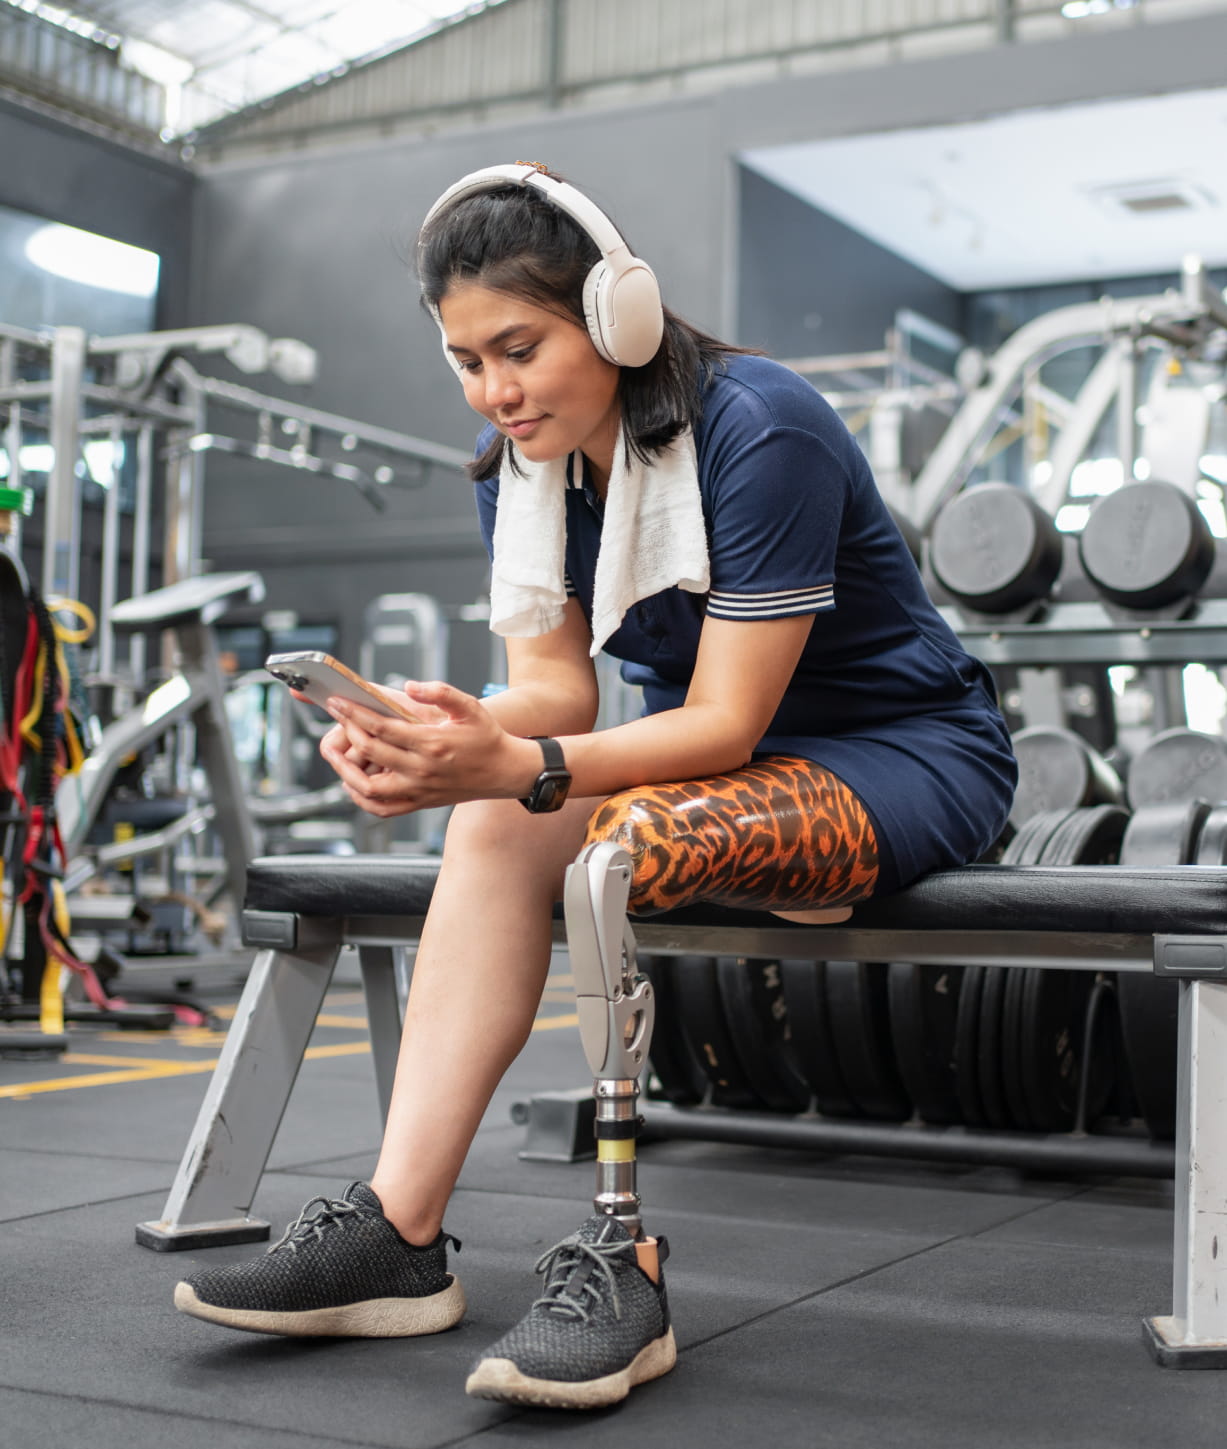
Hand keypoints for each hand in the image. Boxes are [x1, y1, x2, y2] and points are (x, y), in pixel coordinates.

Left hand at [319, 680, 533, 816]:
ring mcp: (419, 789)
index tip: (338, 702)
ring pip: (369, 787)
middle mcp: (422, 769)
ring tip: (334, 753)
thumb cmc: (486, 738)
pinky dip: (361, 799)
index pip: (382, 727)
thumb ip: (441, 692)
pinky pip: (382, 808)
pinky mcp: (420, 803)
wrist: (504, 771)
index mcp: (432, 743)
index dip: (354, 713)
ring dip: (345, 770)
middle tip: (336, 716)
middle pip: (370, 752)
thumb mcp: (470, 707)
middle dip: (346, 731)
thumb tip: (410, 686)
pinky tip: (352, 783)